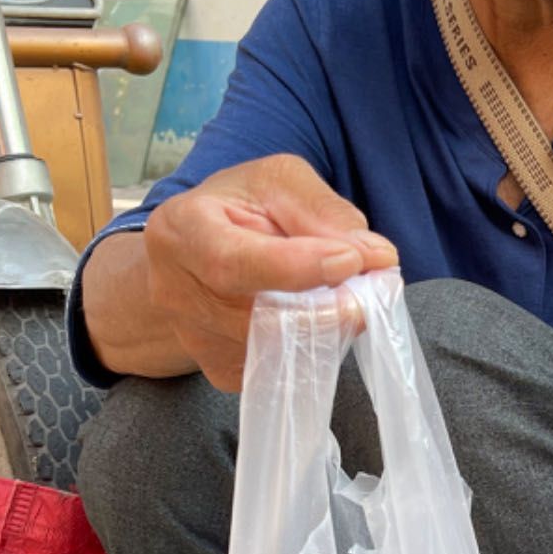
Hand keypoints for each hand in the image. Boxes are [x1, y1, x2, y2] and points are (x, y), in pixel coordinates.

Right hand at [142, 155, 397, 388]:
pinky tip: (316, 315)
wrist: (196, 255)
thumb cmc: (237, 208)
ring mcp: (197, 341)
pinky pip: (284, 368)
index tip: (350, 260)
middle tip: (373, 291)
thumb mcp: (277, 182)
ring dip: (329, 326)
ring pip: (281, 350)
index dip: (295, 267)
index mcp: (182, 231)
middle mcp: (178, 294)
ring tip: (343, 293)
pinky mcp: (224, 371)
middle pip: (259, 320)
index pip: (233, 262)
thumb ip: (323, 212)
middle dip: (327, 309)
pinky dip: (316, 344)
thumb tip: (375, 256)